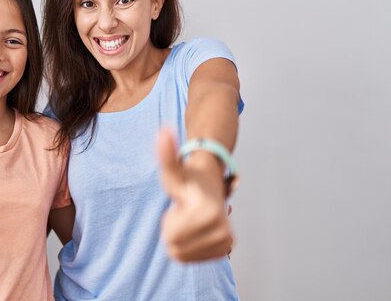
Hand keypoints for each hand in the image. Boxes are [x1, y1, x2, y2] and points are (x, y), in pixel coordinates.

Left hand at [156, 128, 233, 261]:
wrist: (211, 182)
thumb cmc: (188, 178)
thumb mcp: (172, 168)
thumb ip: (166, 153)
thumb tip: (164, 131)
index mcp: (209, 214)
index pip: (169, 239)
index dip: (168, 221)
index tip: (181, 205)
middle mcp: (223, 232)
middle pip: (175, 250)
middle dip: (173, 231)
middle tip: (184, 212)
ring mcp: (226, 242)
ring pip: (183, 256)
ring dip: (180, 238)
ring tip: (189, 218)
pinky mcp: (225, 249)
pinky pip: (193, 260)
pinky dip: (189, 246)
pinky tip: (195, 228)